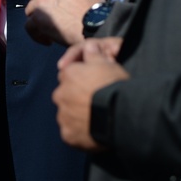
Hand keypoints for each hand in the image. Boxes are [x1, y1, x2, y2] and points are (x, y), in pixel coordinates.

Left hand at [25, 0, 104, 46]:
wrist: (94, 26)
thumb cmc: (98, 11)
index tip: (59, 2)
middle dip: (37, 0)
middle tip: (47, 12)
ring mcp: (42, 0)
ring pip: (29, 8)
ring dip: (37, 18)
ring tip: (47, 29)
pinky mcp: (38, 17)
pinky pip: (29, 26)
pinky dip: (36, 34)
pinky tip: (47, 41)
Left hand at [53, 37, 127, 151]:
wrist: (119, 114)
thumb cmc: (113, 85)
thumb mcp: (106, 63)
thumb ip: (94, 53)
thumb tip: (89, 46)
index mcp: (68, 74)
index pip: (69, 74)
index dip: (81, 79)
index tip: (92, 84)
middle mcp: (60, 94)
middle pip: (66, 94)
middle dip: (76, 97)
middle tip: (94, 102)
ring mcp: (63, 115)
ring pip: (67, 113)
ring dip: (76, 114)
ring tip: (95, 117)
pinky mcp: (68, 135)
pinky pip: (71, 132)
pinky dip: (79, 132)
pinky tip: (92, 131)